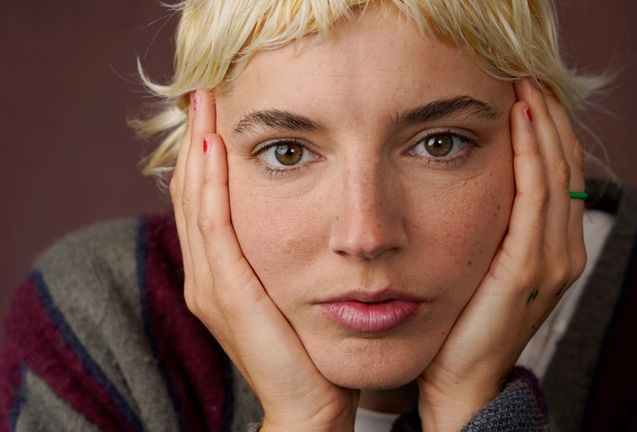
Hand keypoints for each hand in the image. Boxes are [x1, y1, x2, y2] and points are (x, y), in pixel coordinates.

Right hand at [170, 90, 358, 431]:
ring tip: (206, 105)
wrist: (312, 403)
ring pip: (197, 203)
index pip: (204, 201)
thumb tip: (303, 212)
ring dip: (199, 152)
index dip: (205, 154)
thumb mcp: (292, 289)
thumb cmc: (309, 347)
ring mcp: (212, 286)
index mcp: (219, 274)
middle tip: (203, 91)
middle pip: (192, 194)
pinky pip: (216, 229)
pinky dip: (213, 187)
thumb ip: (284, 254)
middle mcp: (206, 276)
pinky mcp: (230, 295)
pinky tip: (216, 151)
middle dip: (197, 141)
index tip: (217, 110)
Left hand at [417, 78, 586, 430]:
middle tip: (529, 76)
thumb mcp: (485, 264)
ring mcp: (552, 261)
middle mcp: (564, 251)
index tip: (529, 93)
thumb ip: (496, 226)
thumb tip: (481, 179)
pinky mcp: (528, 270)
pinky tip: (520, 124)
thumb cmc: (465, 322)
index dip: (550, 131)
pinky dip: (531, 157)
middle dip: (550, 119)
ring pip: (556, 175)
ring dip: (543, 127)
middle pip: (566, 167)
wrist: (460, 380)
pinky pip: (535, 200)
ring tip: (526, 87)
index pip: (562, 174)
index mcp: (556, 249)